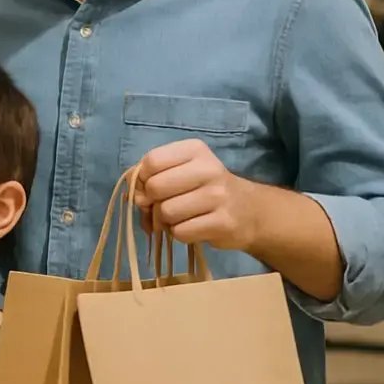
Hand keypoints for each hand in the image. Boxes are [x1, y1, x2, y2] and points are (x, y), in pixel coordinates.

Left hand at [134, 139, 259, 252]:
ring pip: (166, 212)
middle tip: (163, 206)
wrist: (249, 211)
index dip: (142, 179)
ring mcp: (218, 196)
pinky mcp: (223, 223)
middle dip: (152, 202)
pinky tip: (191, 228)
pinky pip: (180, 232)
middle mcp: (208, 169)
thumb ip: (150, 178)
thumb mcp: (180, 172)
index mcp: (194, 150)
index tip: (151, 188)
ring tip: (179, 218)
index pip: (151, 161)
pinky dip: (178, 234)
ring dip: (165, 221)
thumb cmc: (204, 189)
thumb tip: (134, 197)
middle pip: (155, 187)